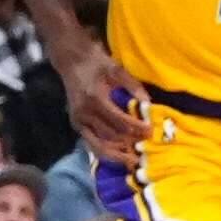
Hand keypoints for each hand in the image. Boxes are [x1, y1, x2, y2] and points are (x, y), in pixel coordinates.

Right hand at [56, 48, 148, 171]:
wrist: (70, 60)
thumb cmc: (95, 62)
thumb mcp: (116, 69)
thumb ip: (133, 86)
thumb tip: (148, 104)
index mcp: (95, 98)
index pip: (119, 121)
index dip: (136, 128)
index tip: (150, 131)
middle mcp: (84, 113)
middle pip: (111, 135)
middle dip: (129, 143)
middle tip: (145, 148)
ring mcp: (78, 120)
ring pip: (99, 144)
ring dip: (117, 153)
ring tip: (132, 160)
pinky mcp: (76, 124)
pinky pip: (91, 143)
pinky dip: (104, 151)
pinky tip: (117, 154)